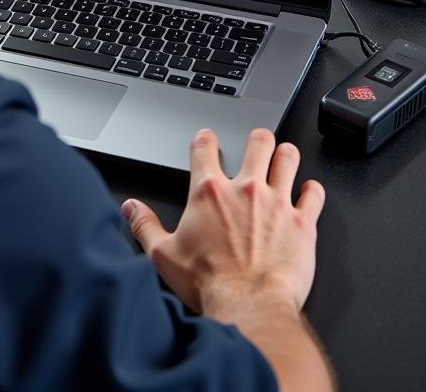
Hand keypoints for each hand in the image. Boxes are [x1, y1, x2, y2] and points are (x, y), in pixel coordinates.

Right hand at [122, 128, 324, 314]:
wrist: (250, 306)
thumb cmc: (210, 283)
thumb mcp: (163, 254)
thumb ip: (144, 225)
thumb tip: (130, 208)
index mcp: (208, 192)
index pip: (205, 147)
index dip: (205, 138)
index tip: (207, 138)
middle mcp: (244, 190)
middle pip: (257, 142)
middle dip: (257, 138)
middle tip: (257, 140)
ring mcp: (277, 203)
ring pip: (288, 159)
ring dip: (286, 155)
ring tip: (284, 155)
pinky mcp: (304, 223)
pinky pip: (314, 194)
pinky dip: (313, 190)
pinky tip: (309, 190)